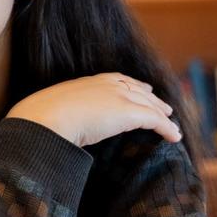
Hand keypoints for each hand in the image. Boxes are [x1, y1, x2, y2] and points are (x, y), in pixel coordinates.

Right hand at [6, 72, 180, 146]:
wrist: (46, 118)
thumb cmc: (42, 118)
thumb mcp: (53, 110)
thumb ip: (62, 113)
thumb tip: (56, 126)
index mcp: (89, 82)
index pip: (118, 80)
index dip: (132, 86)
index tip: (141, 90)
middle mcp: (108, 85)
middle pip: (138, 90)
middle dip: (152, 99)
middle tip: (163, 107)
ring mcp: (120, 97)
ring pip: (149, 105)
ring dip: (162, 114)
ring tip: (171, 122)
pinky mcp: (130, 112)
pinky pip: (156, 121)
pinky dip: (167, 129)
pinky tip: (174, 136)